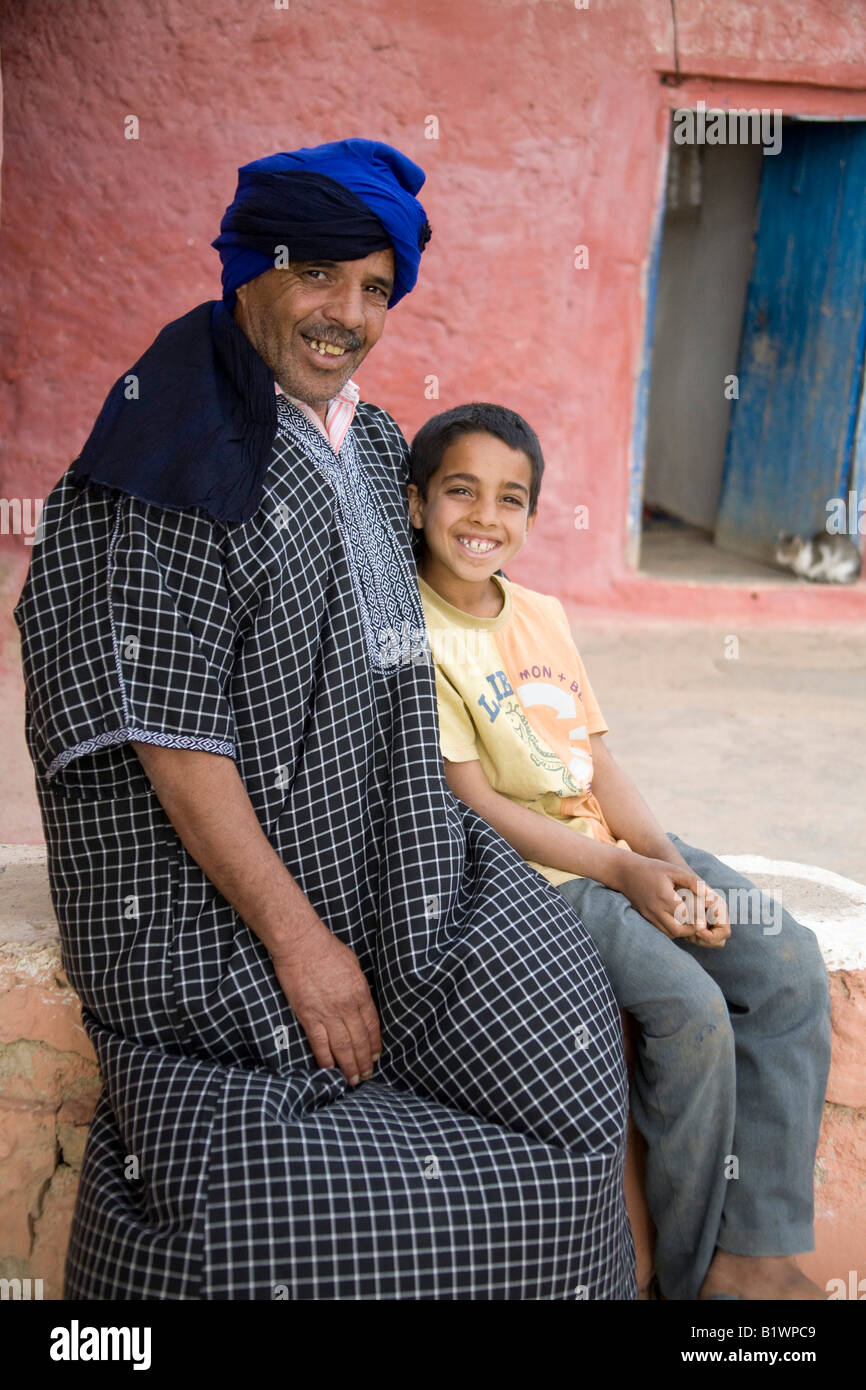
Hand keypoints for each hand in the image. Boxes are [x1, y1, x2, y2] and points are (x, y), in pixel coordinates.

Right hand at [269, 922, 381, 1084]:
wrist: (301, 944)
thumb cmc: (327, 948)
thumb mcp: (354, 965)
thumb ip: (358, 988)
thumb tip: (361, 1003)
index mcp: (361, 993)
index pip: (372, 1026)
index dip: (374, 1044)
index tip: (375, 1057)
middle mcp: (347, 1007)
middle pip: (359, 1041)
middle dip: (363, 1061)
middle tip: (366, 1075)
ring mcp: (327, 1013)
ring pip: (342, 1047)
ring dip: (348, 1066)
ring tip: (352, 1080)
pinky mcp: (308, 1016)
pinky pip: (319, 1044)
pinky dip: (326, 1059)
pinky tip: (330, 1070)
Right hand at [614, 855, 730, 947]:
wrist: (625, 872)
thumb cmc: (652, 868)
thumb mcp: (673, 870)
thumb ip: (692, 882)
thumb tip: (710, 895)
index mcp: (665, 897)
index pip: (686, 915)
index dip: (698, 919)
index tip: (707, 919)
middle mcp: (656, 909)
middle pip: (677, 930)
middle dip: (691, 930)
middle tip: (700, 924)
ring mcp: (649, 915)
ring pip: (669, 933)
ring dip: (682, 931)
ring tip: (691, 923)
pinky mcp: (645, 917)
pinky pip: (661, 930)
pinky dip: (672, 929)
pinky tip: (678, 921)